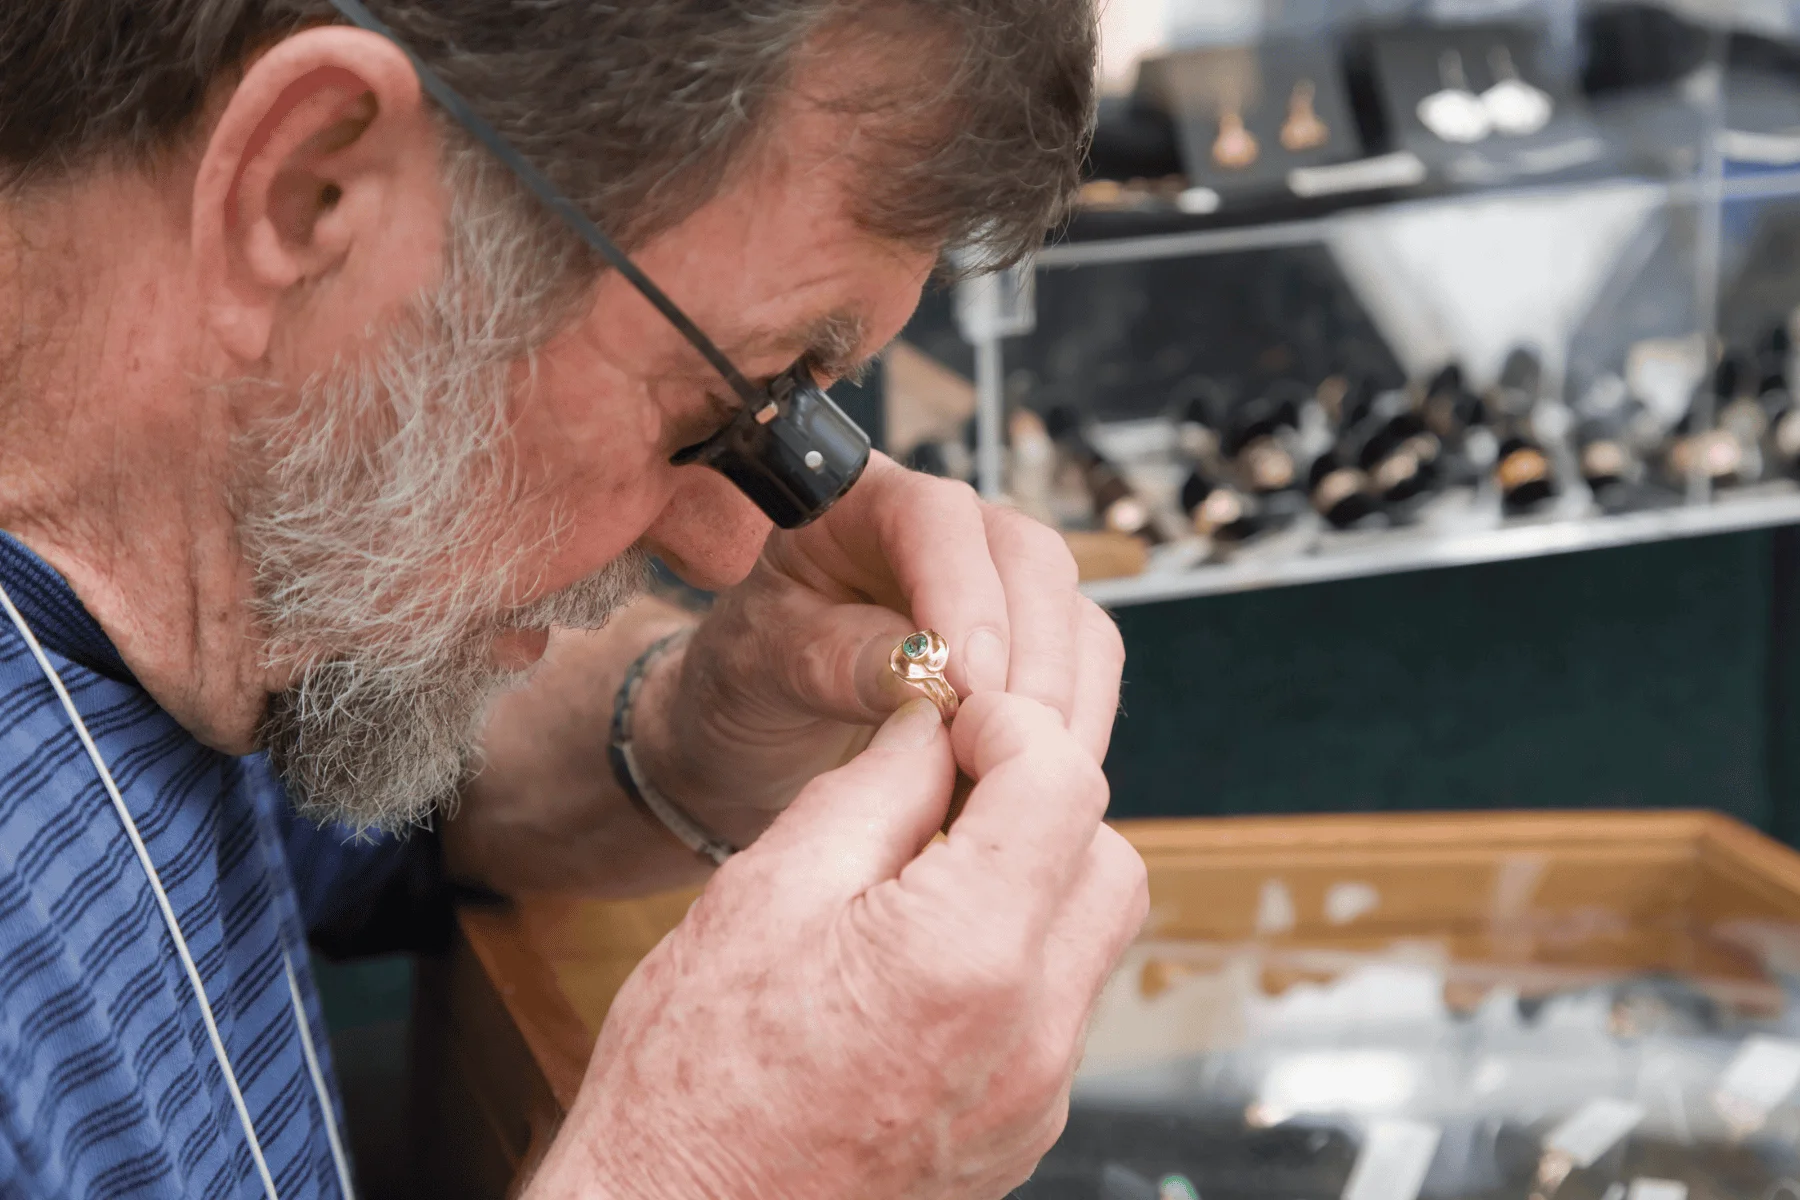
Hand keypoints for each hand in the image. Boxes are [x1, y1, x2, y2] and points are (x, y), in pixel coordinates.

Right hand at [526, 692, 1150, 1199]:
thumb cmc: (691, 1082)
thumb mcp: (762, 895)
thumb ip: (870, 794)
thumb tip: (931, 730)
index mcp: (967, 955)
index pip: (1064, 784)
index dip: (1012, 726)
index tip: (957, 719)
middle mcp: (1032, 1036)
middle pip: (1107, 861)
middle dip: (1040, 803)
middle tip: (945, 792)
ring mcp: (1035, 1099)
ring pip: (1089, 938)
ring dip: (1030, 882)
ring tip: (917, 880)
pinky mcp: (1020, 1138)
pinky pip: (1056, 1013)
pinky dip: (1013, 960)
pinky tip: (916, 963)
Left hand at [635, 454, 1124, 844]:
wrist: (759, 736)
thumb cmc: (745, 680)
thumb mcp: (758, 665)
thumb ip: (833, 660)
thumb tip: (925, 671)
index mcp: (860, 503)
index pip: (935, 518)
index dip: (963, 592)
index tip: (967, 684)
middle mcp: (947, 534)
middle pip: (1031, 561)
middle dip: (1030, 658)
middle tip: (1002, 746)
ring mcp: (1001, 590)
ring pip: (1075, 622)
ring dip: (1059, 706)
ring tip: (1012, 783)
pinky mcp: (1036, 652)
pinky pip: (1086, 679)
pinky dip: (1071, 734)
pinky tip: (1028, 788)